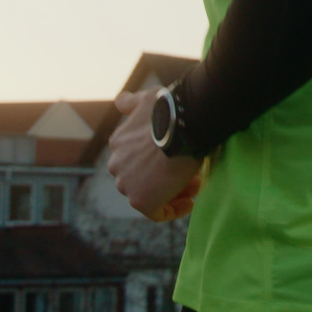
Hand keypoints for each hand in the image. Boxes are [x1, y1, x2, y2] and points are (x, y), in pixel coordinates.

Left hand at [106, 88, 203, 221]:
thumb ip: (132, 103)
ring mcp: (126, 184)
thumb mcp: (147, 99)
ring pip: (150, 193)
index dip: (159, 160)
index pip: (137, 158)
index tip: (179, 156)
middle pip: (142, 177)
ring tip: (195, 184)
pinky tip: (190, 202)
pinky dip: (174, 209)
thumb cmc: (170, 110)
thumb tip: (122, 101)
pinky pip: (158, 212)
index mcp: (119, 143)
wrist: (181, 125)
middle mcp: (116, 164)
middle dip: (164, 176)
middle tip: (190, 171)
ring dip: (172, 190)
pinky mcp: (140, 201)